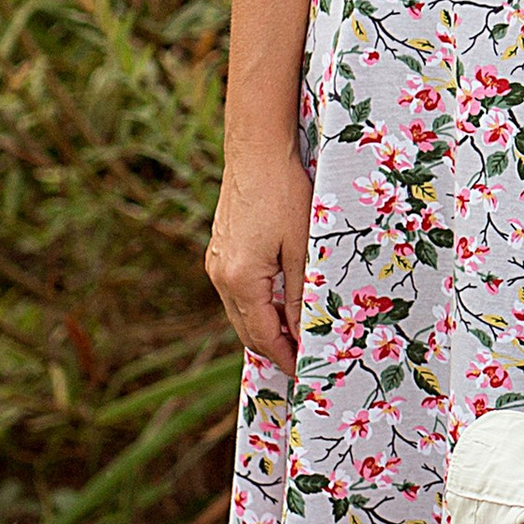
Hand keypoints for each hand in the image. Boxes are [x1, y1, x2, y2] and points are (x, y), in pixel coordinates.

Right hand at [206, 145, 313, 367]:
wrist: (256, 150)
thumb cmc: (285, 193)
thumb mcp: (303, 248)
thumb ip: (301, 296)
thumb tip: (305, 336)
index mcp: (240, 279)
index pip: (262, 336)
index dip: (285, 358)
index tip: (307, 373)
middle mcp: (220, 275)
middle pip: (247, 330)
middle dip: (275, 349)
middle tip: (306, 361)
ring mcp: (216, 262)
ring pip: (241, 312)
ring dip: (266, 328)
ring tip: (298, 337)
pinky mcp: (221, 250)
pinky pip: (238, 292)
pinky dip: (258, 306)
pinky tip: (281, 304)